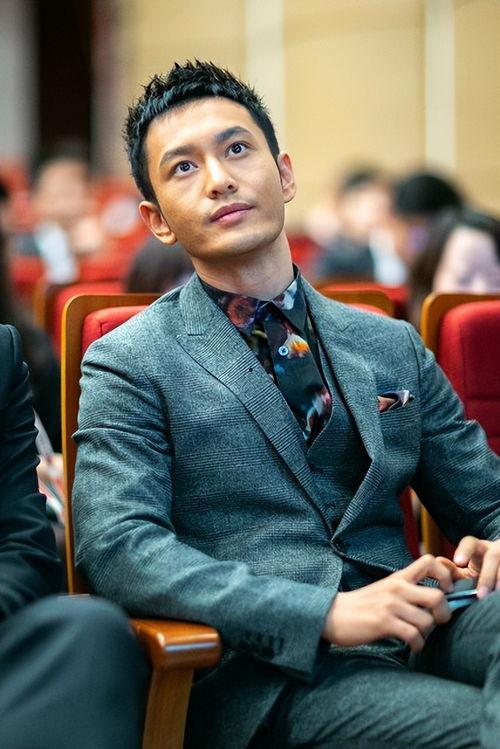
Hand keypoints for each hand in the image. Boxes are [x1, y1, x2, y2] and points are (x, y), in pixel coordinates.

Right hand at [322, 554, 452, 652]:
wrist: (332, 614)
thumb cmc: (362, 605)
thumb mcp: (385, 589)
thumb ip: (407, 590)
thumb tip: (436, 601)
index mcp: (399, 577)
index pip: (430, 561)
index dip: (446, 574)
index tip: (447, 589)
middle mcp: (397, 587)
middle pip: (438, 596)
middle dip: (444, 613)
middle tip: (437, 621)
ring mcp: (390, 605)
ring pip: (427, 621)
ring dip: (427, 634)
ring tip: (417, 637)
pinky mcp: (384, 622)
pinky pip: (414, 636)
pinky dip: (417, 645)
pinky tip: (412, 645)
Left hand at [453, 536, 499, 598]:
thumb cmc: (483, 572)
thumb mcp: (469, 570)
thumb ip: (454, 570)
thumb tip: (439, 563)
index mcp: (480, 548)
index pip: (470, 542)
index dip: (464, 550)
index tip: (458, 561)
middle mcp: (496, 550)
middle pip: (493, 557)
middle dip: (487, 576)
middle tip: (480, 594)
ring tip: (497, 595)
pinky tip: (499, 598)